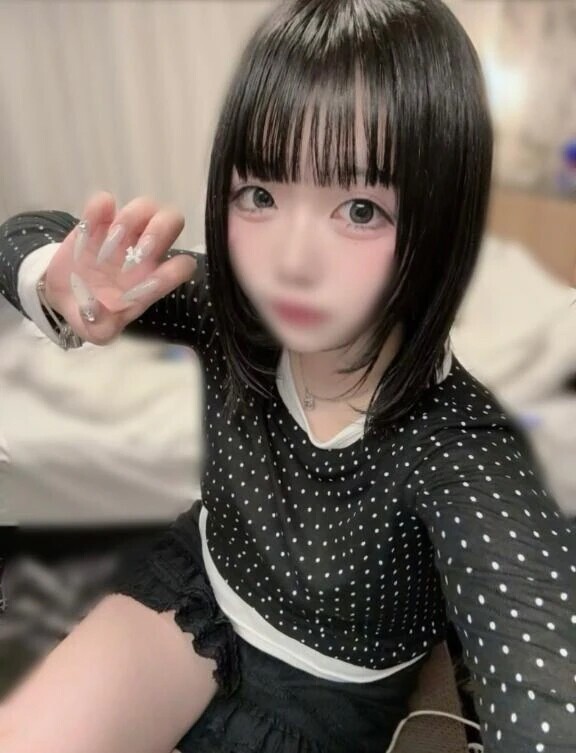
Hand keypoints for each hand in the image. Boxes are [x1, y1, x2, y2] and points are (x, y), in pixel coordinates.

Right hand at [43, 191, 195, 344]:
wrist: (68, 298)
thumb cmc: (94, 315)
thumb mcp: (97, 332)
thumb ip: (101, 328)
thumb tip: (97, 311)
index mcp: (152, 282)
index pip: (183, 267)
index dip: (176, 269)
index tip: (153, 279)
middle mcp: (144, 254)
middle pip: (173, 221)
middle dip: (159, 231)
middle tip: (136, 252)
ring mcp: (123, 234)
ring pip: (146, 206)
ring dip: (130, 220)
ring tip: (108, 245)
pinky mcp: (97, 222)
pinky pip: (105, 201)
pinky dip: (98, 209)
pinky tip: (88, 229)